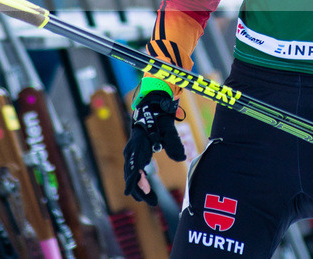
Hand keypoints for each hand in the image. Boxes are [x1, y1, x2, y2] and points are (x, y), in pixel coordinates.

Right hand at [123, 90, 184, 204]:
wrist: (150, 109)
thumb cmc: (159, 119)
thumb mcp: (168, 128)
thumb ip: (174, 142)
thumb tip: (181, 158)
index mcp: (139, 143)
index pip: (135, 165)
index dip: (135, 180)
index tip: (137, 192)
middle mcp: (132, 150)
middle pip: (131, 174)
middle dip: (139, 189)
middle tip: (152, 202)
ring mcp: (132, 153)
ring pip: (131, 175)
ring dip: (139, 188)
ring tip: (152, 200)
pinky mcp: (135, 156)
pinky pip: (134, 172)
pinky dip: (139, 182)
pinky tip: (147, 191)